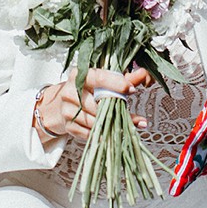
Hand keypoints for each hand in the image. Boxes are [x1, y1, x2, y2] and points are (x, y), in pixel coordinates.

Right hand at [33, 67, 151, 142]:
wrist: (62, 106)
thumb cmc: (88, 92)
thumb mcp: (104, 82)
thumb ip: (124, 79)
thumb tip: (144, 74)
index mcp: (80, 75)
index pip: (99, 77)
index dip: (116, 84)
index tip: (131, 90)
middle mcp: (70, 91)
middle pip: (98, 103)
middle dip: (117, 109)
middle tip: (131, 114)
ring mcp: (67, 109)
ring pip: (95, 120)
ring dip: (112, 124)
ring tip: (124, 124)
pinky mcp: (68, 126)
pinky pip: (90, 133)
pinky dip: (102, 133)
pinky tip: (109, 131)